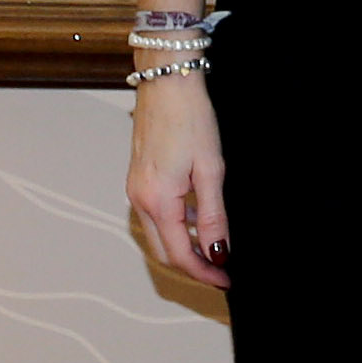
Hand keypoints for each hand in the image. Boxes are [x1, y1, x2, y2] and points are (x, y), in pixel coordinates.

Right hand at [128, 66, 230, 287]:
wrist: (167, 82)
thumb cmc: (191, 119)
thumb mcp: (211, 170)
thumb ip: (213, 216)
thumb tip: (218, 253)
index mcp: (158, 200)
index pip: (179, 254)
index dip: (204, 272)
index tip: (226, 280)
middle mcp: (139, 199)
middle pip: (164, 252)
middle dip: (192, 266)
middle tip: (222, 271)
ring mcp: (135, 189)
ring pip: (158, 235)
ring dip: (184, 247)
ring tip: (215, 248)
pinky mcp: (138, 179)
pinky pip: (154, 216)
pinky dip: (176, 227)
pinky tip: (198, 220)